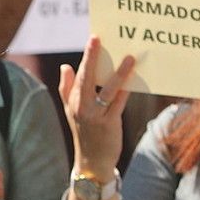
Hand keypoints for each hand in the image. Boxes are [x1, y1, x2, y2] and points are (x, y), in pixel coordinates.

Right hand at [59, 35, 133, 179]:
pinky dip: (126, 90)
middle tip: (97, 39)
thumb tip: (66, 66)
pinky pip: (119, 103)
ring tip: (129, 57)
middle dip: (92, 57)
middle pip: (87, 77)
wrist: (92, 161)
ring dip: (118, 72)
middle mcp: (81, 106)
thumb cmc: (84, 133)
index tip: (93, 38)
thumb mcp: (70, 111)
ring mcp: (95, 115)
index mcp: (73, 101)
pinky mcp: (109, 124)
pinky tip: (134, 79)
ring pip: (107, 89)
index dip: (87, 56)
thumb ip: (66, 88)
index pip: (79, 74)